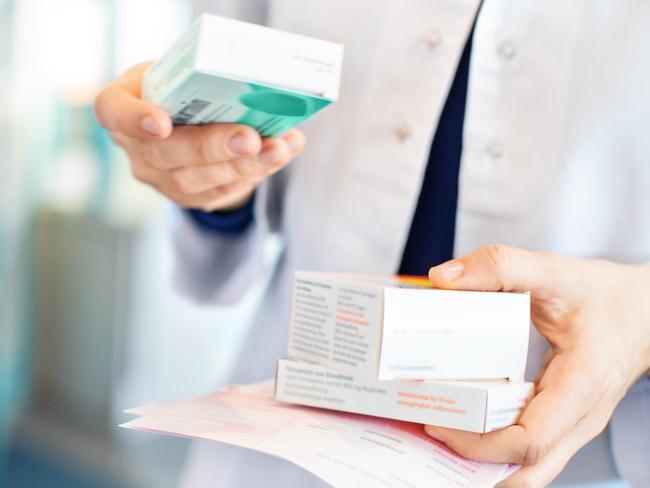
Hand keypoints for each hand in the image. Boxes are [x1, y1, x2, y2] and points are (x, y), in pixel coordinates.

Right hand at [94, 62, 305, 210]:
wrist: (188, 124)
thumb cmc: (181, 89)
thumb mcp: (179, 72)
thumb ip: (202, 79)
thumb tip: (258, 87)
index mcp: (121, 105)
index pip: (113, 111)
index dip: (134, 119)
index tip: (161, 123)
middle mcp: (136, 147)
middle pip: (166, 154)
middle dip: (213, 147)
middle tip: (250, 138)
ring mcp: (160, 179)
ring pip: (198, 180)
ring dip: (244, 165)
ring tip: (278, 149)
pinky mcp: (190, 197)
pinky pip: (222, 189)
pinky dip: (257, 170)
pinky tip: (281, 154)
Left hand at [425, 244, 649, 486]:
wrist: (643, 311)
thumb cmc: (604, 296)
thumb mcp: (553, 270)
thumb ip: (500, 266)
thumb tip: (443, 278)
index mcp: (581, 385)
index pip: (530, 440)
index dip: (479, 444)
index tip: (439, 425)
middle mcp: (579, 417)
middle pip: (526, 469)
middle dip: (473, 465)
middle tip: (427, 436)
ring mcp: (572, 425)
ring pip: (528, 468)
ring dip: (482, 463)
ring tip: (438, 437)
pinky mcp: (562, 421)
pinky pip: (528, 450)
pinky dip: (494, 449)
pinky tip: (463, 427)